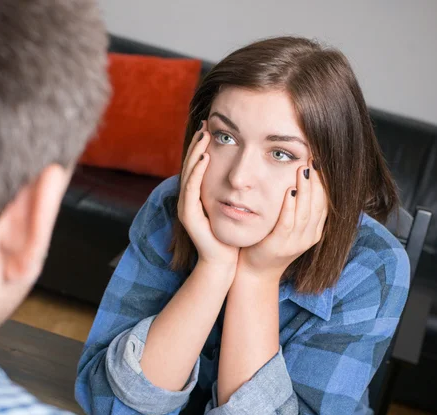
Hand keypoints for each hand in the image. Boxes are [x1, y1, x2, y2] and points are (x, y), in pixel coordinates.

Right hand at [178, 121, 238, 271]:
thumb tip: (255, 171)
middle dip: (198, 144)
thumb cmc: (233, 237)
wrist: (225, 261)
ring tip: (204, 136)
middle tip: (206, 124)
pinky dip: (196, 173)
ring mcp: (186, 206)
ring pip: (188, 174)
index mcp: (200, 195)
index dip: (204, 146)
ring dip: (195, 154)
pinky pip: (190, 189)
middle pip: (191, 165)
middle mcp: (190, 199)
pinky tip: (204, 158)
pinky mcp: (187, 215)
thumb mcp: (238, 207)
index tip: (213, 127)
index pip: (199, 165)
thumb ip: (240, 190)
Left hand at [238, 158, 327, 281]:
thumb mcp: (288, 226)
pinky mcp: (279, 246)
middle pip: (318, 204)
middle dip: (317, 181)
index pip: (325, 202)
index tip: (321, 162)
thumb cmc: (269, 243)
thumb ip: (298, 208)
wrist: (255, 272)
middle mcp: (308, 238)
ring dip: (305, 189)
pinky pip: (287, 223)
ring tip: (303, 169)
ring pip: (305, 212)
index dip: (324, 182)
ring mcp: (295, 243)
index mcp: (314, 231)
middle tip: (314, 159)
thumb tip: (302, 179)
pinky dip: (289, 207)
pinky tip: (290, 191)